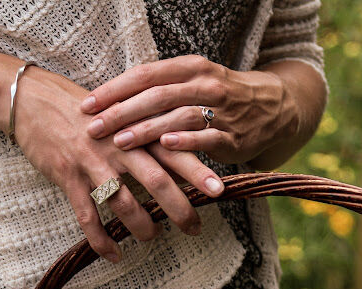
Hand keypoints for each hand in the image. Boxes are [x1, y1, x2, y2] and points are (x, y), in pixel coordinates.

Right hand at [6, 64, 226, 262]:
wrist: (33, 99)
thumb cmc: (82, 109)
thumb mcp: (119, 112)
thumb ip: (145, 132)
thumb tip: (178, 157)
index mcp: (135, 129)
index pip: (173, 151)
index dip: (197, 172)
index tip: (219, 191)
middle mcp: (118, 146)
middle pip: (157, 181)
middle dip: (179, 209)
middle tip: (195, 229)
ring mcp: (92, 162)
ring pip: (124, 203)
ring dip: (141, 226)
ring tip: (152, 237)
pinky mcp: (68, 177)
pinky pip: (88, 216)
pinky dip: (101, 240)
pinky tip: (113, 255)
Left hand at [79, 55, 299, 164]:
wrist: (274, 108)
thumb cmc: (220, 96)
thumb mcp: (192, 81)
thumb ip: (159, 88)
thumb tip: (111, 99)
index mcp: (191, 67)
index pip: (145, 74)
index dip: (114, 89)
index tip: (87, 104)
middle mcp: (205, 84)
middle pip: (156, 95)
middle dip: (121, 112)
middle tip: (94, 127)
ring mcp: (221, 110)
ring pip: (178, 115)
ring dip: (147, 129)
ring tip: (120, 142)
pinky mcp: (234, 136)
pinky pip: (207, 136)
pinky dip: (185, 140)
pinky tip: (164, 147)